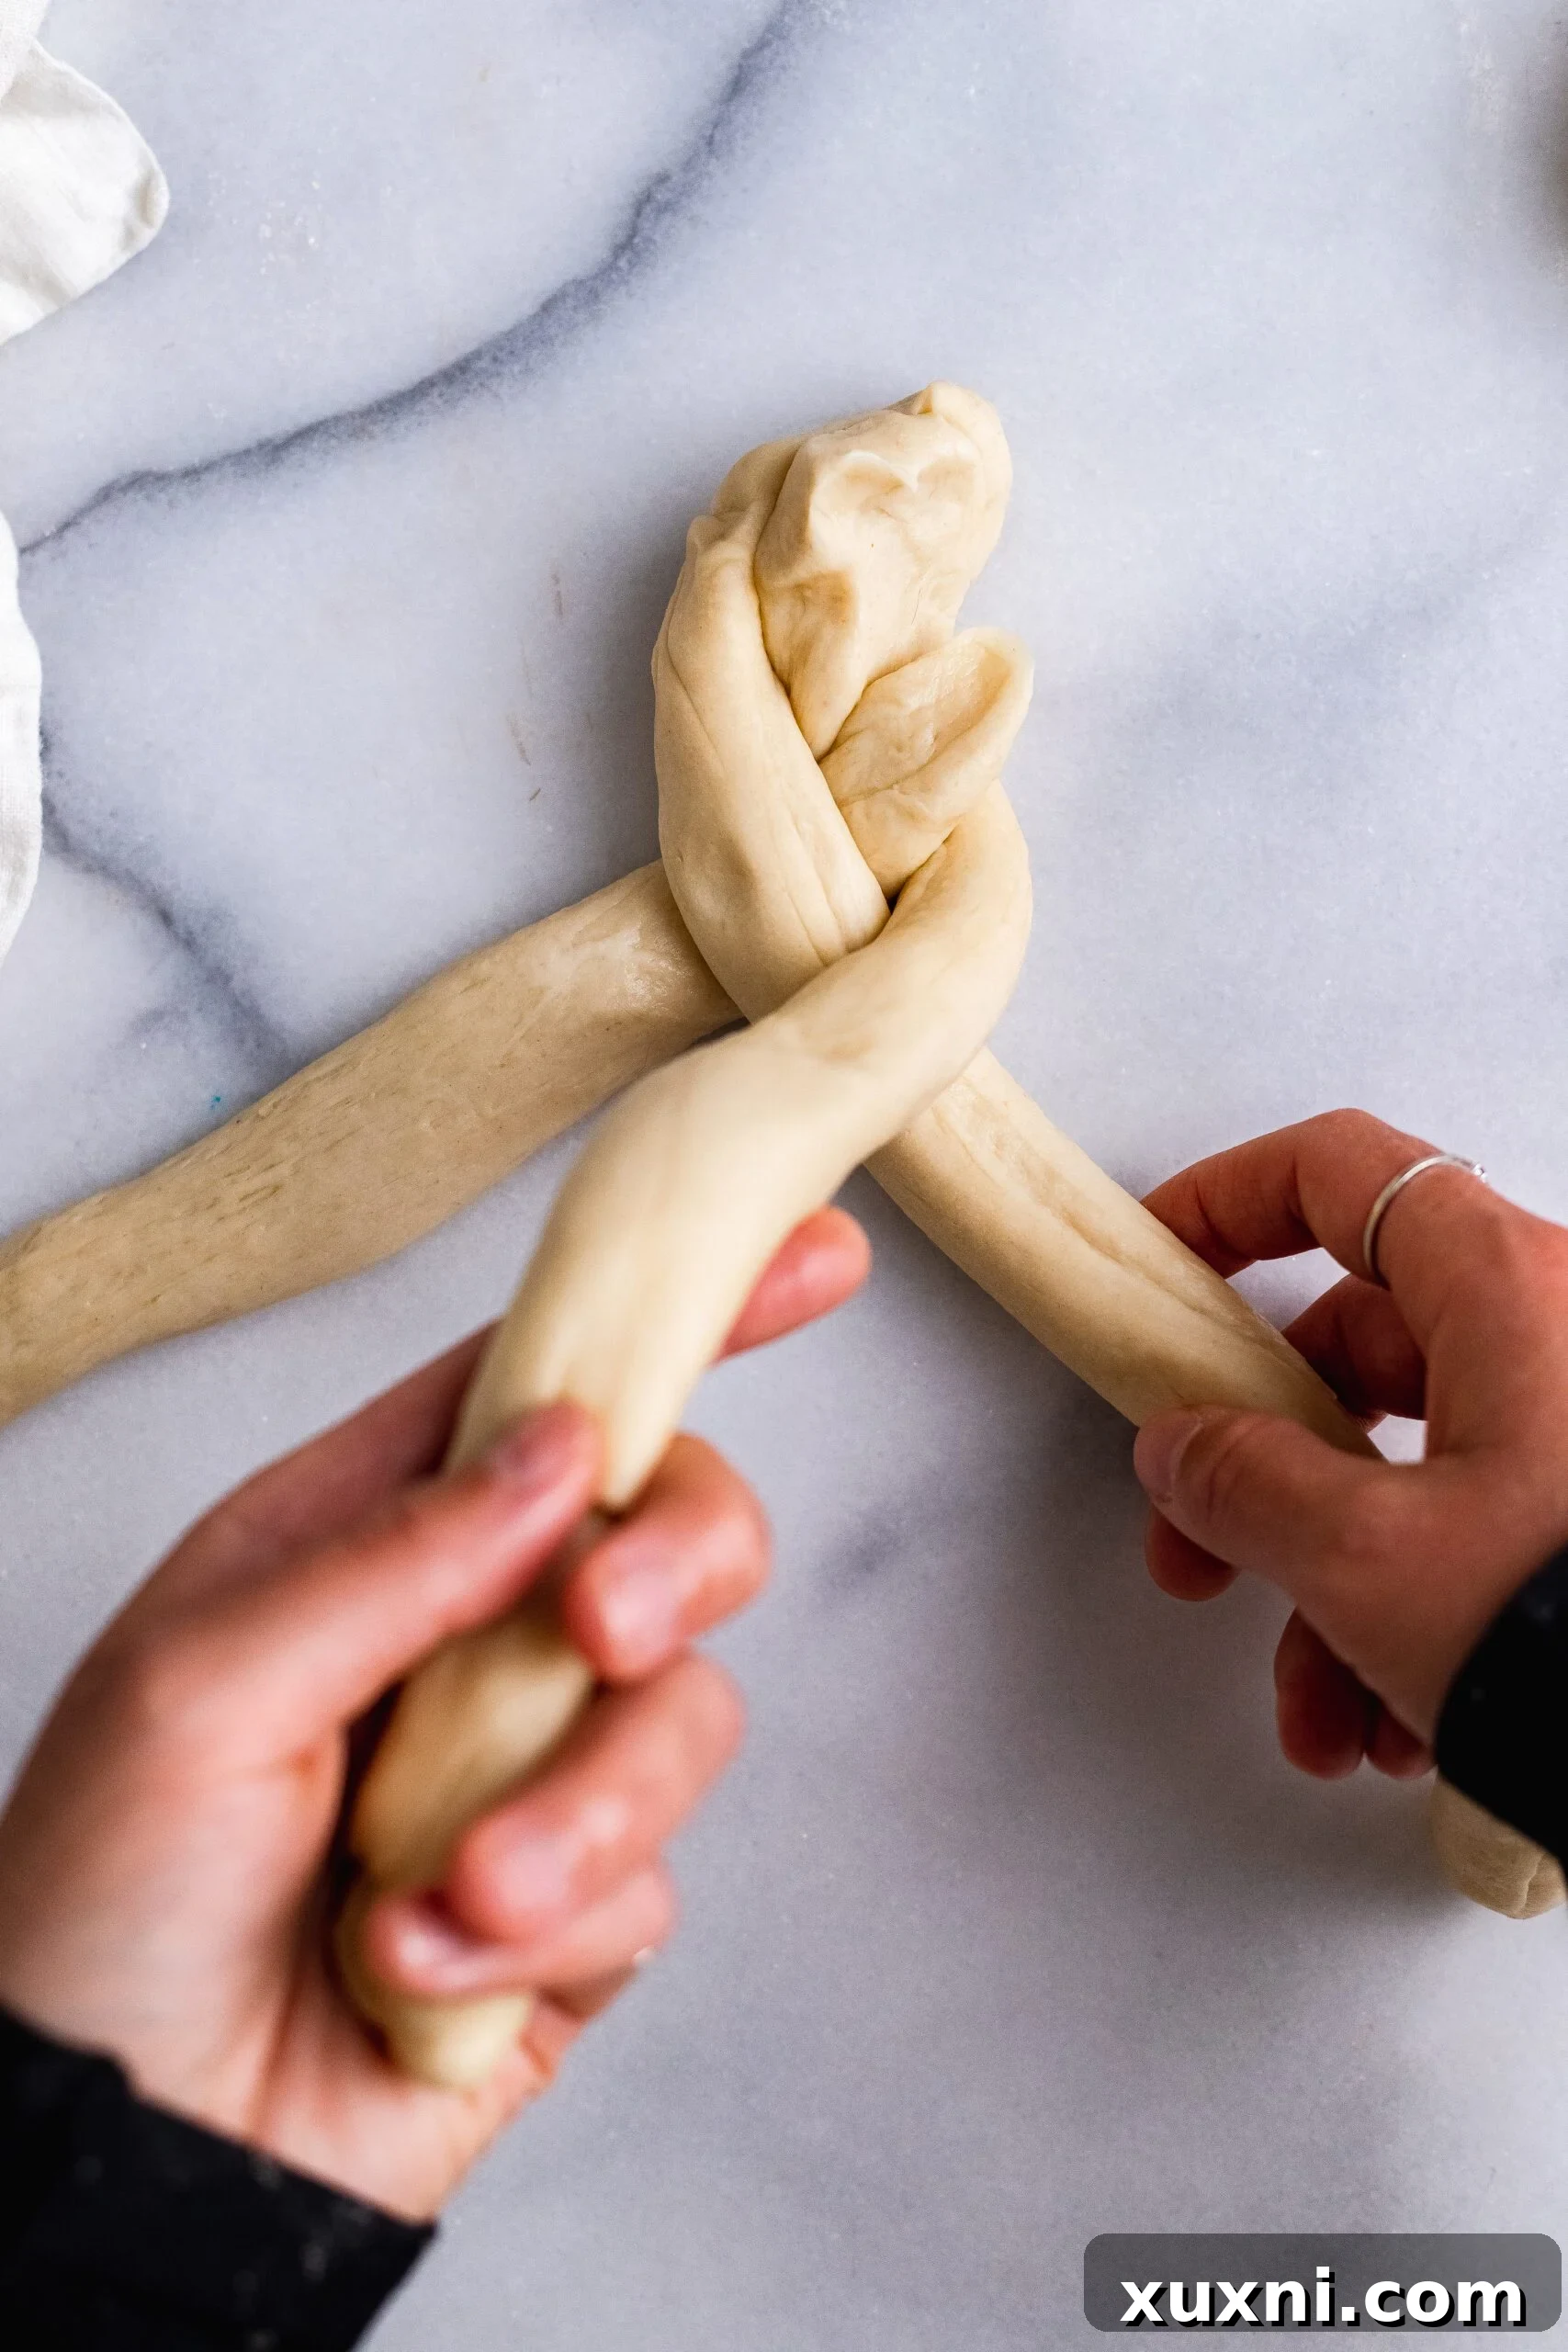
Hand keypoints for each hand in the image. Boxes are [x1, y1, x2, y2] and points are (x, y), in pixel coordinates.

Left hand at [0, 1208, 868, 2221]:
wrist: (110, 2157)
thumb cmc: (94, 1903)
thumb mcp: (202, 1688)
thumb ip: (398, 1555)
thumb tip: (564, 1441)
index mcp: (363, 1536)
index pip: (541, 1383)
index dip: (677, 1313)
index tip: (817, 1256)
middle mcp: (467, 1634)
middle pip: (669, 1525)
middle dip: (672, 1563)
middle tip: (603, 1628)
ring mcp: (530, 1772)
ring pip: (685, 1718)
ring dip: (573, 1812)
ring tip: (444, 1893)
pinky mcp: (572, 1916)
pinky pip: (646, 1885)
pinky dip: (534, 1937)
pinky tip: (411, 1977)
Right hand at [1135, 1111, 1567, 1778]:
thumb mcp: (1365, 1558)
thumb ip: (1243, 1486)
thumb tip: (1184, 1452)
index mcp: (1507, 1287)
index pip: (1338, 1171)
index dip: (1226, 1202)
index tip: (1159, 1266)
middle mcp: (1557, 1333)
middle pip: (1358, 1348)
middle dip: (1259, 1474)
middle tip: (1196, 1545)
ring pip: (1414, 1467)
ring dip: (1332, 1593)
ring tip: (1319, 1710)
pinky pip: (1484, 1530)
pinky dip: (1419, 1620)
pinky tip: (1396, 1724)